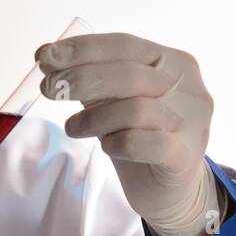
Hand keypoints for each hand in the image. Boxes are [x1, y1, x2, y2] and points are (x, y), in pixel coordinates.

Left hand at [36, 32, 217, 235]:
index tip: (44, 56)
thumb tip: (48, 58)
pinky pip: (142, 144)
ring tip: (74, 128)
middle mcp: (189, 87)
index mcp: (173, 63)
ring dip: (93, 118)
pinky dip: (117, 144)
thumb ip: (91, 80)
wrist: (171, 191)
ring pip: (135, 109)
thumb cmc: (141, 138)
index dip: (82, 49)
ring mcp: (190, 122)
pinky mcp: (183, 156)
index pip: (125, 44)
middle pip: (129, 73)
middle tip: (49, 90)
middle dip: (81, 79)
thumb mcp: (115, 101)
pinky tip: (108, 147)